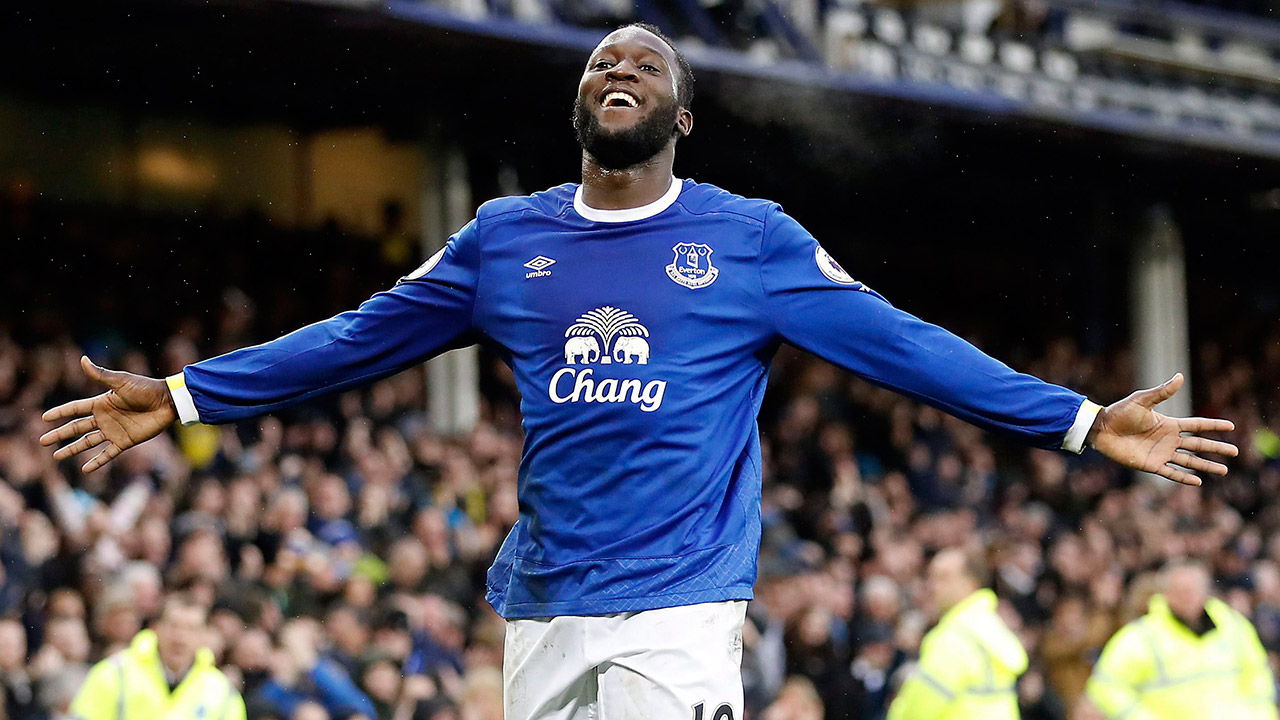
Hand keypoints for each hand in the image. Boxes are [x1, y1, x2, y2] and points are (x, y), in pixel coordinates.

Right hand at [39, 356, 176, 472]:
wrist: (167, 402)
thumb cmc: (146, 389)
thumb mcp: (121, 381)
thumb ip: (101, 374)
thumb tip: (82, 359)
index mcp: (101, 403)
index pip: (75, 409)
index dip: (60, 413)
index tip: (44, 418)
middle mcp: (104, 418)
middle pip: (76, 428)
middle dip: (60, 434)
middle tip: (42, 441)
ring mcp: (114, 431)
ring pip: (88, 442)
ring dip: (72, 449)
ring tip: (56, 457)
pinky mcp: (125, 441)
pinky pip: (108, 454)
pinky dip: (97, 462)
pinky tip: (85, 469)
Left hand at [1087, 373, 1236, 485]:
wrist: (1101, 429)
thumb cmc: (1120, 412)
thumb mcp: (1142, 400)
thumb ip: (1162, 392)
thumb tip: (1180, 376)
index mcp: (1169, 424)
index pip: (1197, 425)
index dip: (1213, 426)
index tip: (1231, 426)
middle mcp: (1168, 440)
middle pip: (1198, 445)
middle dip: (1217, 448)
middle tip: (1236, 452)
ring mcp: (1160, 453)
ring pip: (1189, 461)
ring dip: (1206, 465)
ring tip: (1224, 470)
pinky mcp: (1150, 465)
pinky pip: (1171, 473)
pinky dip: (1184, 477)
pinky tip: (1198, 481)